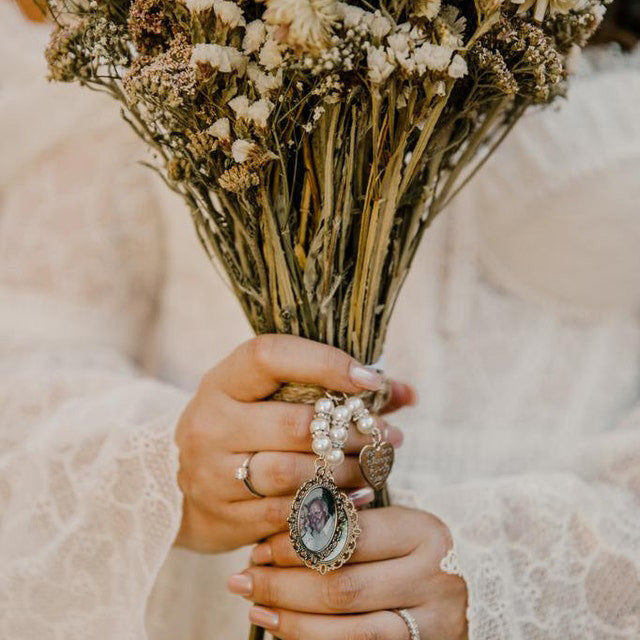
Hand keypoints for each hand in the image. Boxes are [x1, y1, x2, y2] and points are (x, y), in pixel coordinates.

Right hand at [174, 334, 413, 552]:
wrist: (183, 485)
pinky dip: (328, 507)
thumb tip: (407, 393)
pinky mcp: (219, 517)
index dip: (324, 363)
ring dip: (343, 471)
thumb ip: (336, 391)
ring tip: (375, 466)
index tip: (371, 380)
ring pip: (291, 474)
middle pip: (292, 424)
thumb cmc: (246, 429)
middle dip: (349, 432)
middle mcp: (209, 423)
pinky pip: (283, 516)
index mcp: (222, 382)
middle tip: (386, 435)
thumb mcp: (271, 399)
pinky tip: (357, 499)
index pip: (268, 357)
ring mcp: (209, 473)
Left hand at [228, 506, 467, 639]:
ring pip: (347, 630)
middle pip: (342, 587)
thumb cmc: (420, 546)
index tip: (260, 545)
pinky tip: (284, 631)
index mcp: (422, 531)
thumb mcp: (396, 522)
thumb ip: (351, 522)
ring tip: (255, 606)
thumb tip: (277, 533)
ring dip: (291, 621)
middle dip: (282, 585)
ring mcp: (432, 621)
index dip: (296, 543)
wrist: (478, 583)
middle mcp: (432, 577)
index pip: (348, 536)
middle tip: (244, 577)